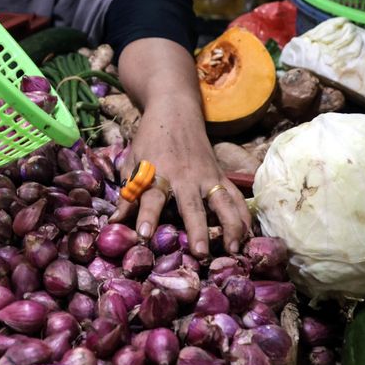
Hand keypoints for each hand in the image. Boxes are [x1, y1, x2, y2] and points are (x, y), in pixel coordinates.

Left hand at [112, 116, 251, 257]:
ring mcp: (207, 177)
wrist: (175, 110)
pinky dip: (244, 215)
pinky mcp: (221, 175)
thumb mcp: (132, 161)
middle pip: (192, 207)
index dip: (147, 216)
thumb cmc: (150, 139)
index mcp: (158, 173)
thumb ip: (127, 192)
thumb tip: (115, 222)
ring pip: (223, 203)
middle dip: (197, 230)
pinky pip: (236, 197)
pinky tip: (249, 235)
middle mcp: (185, 177)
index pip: (151, 198)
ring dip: (230, 226)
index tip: (144, 235)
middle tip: (200, 253)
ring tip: (233, 249)